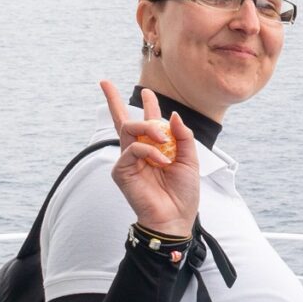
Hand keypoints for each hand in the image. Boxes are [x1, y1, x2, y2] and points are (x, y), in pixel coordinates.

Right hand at [100, 81, 197, 237]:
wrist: (176, 217)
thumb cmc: (183, 192)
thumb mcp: (189, 159)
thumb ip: (182, 136)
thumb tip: (173, 114)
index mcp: (156, 147)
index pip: (147, 122)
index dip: (147, 104)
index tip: (145, 90)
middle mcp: (139, 151)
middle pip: (123, 120)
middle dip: (113, 100)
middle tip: (114, 84)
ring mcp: (128, 160)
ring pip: (128, 128)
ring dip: (148, 127)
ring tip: (162, 137)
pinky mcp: (122, 171)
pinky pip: (132, 149)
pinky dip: (149, 151)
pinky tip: (162, 161)